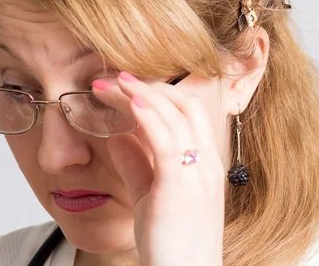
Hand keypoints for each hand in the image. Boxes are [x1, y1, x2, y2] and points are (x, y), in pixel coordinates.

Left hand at [92, 71, 224, 265]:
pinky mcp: (179, 186)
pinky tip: (130, 101)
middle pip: (181, 105)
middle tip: (114, 77)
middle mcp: (206, 161)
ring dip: (140, 94)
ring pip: (173, 115)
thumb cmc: (170, 240)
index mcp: (203, 161)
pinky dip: (148, 116)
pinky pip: (166, 141)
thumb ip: (135, 163)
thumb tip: (116, 135)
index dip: (156, 92)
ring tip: (112, 83)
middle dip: (147, 85)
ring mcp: (196, 172)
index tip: (125, 84)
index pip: (185, 111)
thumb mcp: (149, 193)